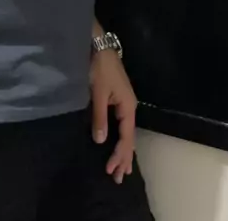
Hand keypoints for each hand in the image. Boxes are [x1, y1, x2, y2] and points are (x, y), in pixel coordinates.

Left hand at [90, 49, 136, 183]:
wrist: (100, 48)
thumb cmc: (100, 69)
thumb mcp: (98, 93)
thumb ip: (99, 117)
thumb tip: (100, 141)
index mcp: (127, 107)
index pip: (126, 137)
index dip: (118, 155)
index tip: (109, 171)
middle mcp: (129, 107)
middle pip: (129, 138)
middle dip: (124, 158)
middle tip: (118, 179)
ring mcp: (125, 104)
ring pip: (126, 133)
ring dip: (124, 151)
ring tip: (122, 169)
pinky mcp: (118, 101)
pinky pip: (122, 126)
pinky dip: (121, 139)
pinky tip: (118, 146)